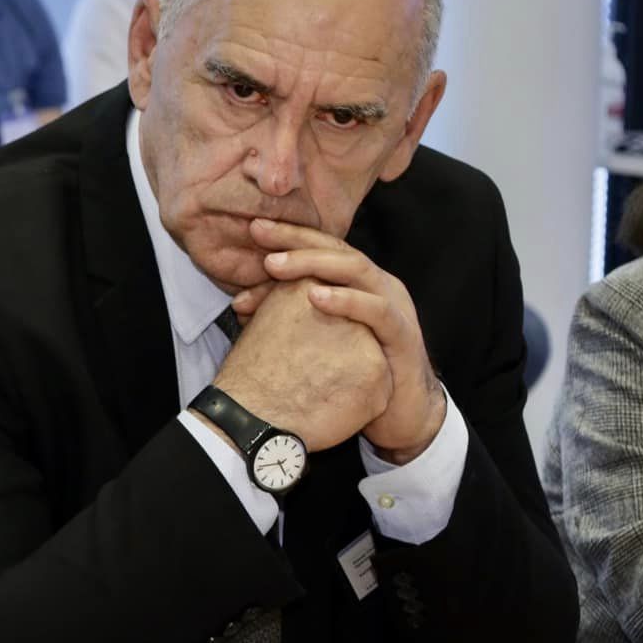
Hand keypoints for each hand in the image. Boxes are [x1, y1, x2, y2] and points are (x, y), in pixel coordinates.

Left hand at [240, 219, 445, 462]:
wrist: (399, 413)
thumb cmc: (351, 371)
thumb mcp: (315, 336)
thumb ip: (285, 314)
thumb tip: (238, 302)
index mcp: (357, 282)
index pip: (322, 247)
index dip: (289, 235)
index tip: (251, 228)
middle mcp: (378, 285)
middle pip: (337, 249)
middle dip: (295, 239)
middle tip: (258, 233)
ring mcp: (394, 306)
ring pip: (356, 269)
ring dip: (314, 263)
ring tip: (275, 264)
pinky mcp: (403, 334)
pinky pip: (377, 310)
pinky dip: (346, 300)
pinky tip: (316, 296)